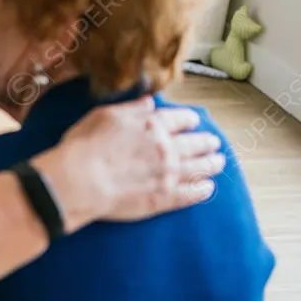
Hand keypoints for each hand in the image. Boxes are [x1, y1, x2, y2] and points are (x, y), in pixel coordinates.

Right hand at [32, 96, 225, 231]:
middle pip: (194, 143)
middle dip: (206, 142)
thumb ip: (131, 109)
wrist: (80, 181)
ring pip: (199, 167)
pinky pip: (191, 194)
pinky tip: (208, 188)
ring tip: (219, 162)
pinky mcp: (164, 198)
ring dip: (211, 164)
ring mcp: (168, 175)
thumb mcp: (104, 116)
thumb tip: (149, 102)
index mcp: (152, 125)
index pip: (179, 119)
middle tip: (214, 142)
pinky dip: (202, 190)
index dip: (188, 120)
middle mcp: (166, 148)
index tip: (194, 121)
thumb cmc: (85, 146)